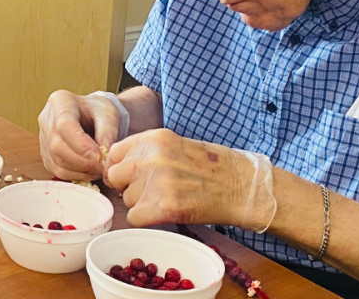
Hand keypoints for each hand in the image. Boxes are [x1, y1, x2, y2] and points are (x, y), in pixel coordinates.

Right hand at [38, 90, 121, 180]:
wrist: (93, 115)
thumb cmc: (99, 111)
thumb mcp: (108, 115)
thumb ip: (107, 133)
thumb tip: (104, 156)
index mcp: (60, 101)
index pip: (65, 126)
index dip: (81, 145)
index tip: (99, 157)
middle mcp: (46, 119)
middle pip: (57, 145)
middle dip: (81, 161)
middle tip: (102, 167)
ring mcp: (43, 138)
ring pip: (56, 161)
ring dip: (79, 170)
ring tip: (99, 169)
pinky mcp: (46, 154)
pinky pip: (57, 170)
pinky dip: (75, 175)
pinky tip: (89, 172)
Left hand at [105, 129, 275, 230]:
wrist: (243, 187)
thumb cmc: (213, 168)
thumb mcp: (177, 146)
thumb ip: (147, 152)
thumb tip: (117, 167)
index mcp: (155, 138)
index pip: (114, 153)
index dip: (121, 168)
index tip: (131, 177)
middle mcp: (152, 156)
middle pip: (114, 177)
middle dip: (127, 186)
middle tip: (150, 192)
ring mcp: (158, 181)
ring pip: (126, 199)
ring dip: (141, 204)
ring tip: (168, 199)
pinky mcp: (166, 206)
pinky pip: (134, 217)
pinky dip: (145, 220)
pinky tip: (164, 213)